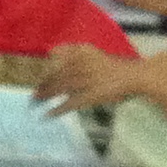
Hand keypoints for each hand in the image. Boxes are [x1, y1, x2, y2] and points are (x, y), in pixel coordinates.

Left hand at [35, 44, 157, 117]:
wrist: (133, 76)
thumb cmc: (114, 67)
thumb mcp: (93, 53)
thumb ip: (74, 52)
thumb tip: (51, 52)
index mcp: (82, 51)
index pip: (56, 56)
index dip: (45, 68)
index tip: (39, 76)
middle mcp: (81, 63)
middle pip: (56, 74)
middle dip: (43, 85)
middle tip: (33, 95)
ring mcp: (85, 80)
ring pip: (60, 88)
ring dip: (45, 96)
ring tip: (35, 103)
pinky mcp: (89, 96)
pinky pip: (70, 103)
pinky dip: (58, 110)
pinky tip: (48, 115)